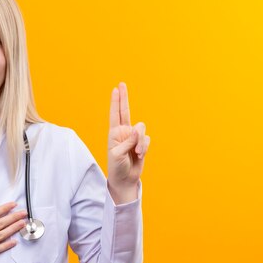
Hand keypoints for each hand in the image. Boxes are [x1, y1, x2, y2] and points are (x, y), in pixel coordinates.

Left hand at [107, 82, 149, 201]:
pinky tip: (140, 155)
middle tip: (122, 84)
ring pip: (142, 129)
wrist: (125, 178)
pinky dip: (145, 147)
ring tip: (136, 152)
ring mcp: (133, 137)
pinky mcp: (142, 143)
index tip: (115, 89)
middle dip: (124, 98)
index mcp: (114, 133)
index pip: (115, 114)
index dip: (115, 102)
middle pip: (126, 111)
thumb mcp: (118, 154)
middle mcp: (123, 132)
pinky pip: (147, 139)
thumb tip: (137, 130)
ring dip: (140, 142)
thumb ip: (128, 141)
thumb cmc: (116, 167)